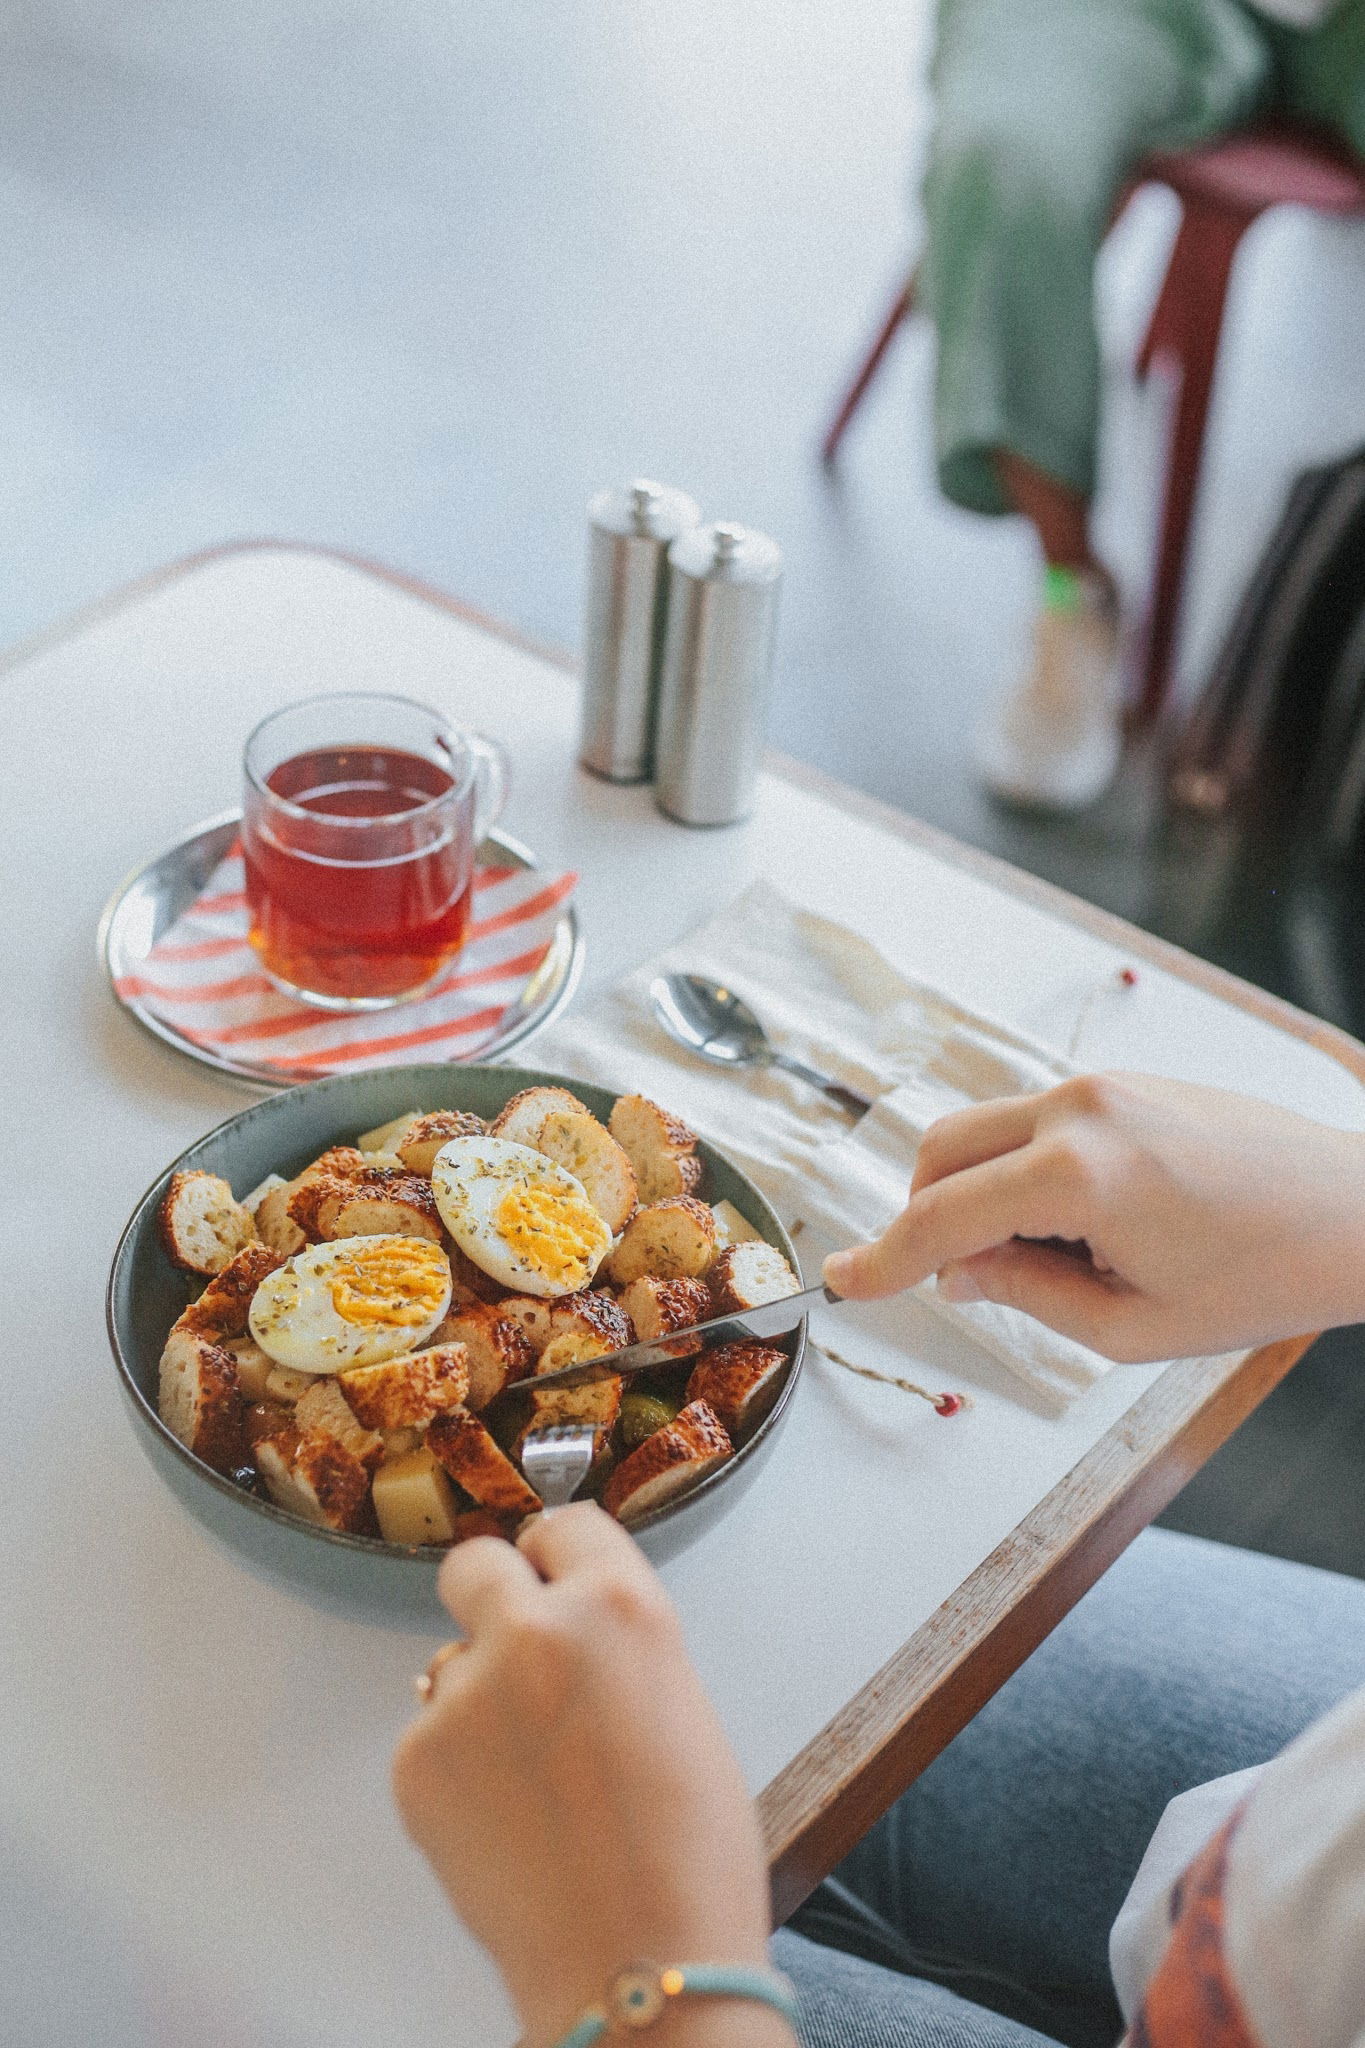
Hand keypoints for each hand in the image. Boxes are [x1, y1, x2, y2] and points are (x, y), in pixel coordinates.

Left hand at [392, 1504, 788, 2047]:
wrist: (638, 1967)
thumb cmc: (689, 1858)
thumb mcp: (681, 1707)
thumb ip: (618, 1649)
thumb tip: (575, 1638)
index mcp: (621, 1607)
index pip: (565, 1525)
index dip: (560, 1558)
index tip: (555, 1577)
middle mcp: (536, 1630)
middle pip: (475, 1563)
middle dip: (490, 1598)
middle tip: (515, 1650)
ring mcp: (466, 1694)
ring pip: (451, 1662)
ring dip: (477, 1699)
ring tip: (530, 1783)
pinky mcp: (416, 1760)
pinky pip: (429, 1737)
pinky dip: (456, 1772)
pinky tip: (505, 1824)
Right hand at [823, 1072, 1364, 1361]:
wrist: (1358, 1213)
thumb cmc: (1264, 1277)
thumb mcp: (1131, 1324)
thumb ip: (1024, 1295)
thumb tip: (956, 1272)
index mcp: (1077, 1175)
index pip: (941, 1217)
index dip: (883, 1259)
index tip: (843, 1283)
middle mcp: (1078, 1109)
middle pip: (941, 1149)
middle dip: (924, 1215)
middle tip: (955, 1281)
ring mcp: (1102, 1086)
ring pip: (983, 1128)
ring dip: (976, 1191)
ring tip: (1051, 1259)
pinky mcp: (1124, 1082)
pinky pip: (1034, 1120)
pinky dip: (1021, 1169)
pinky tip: (1082, 1224)